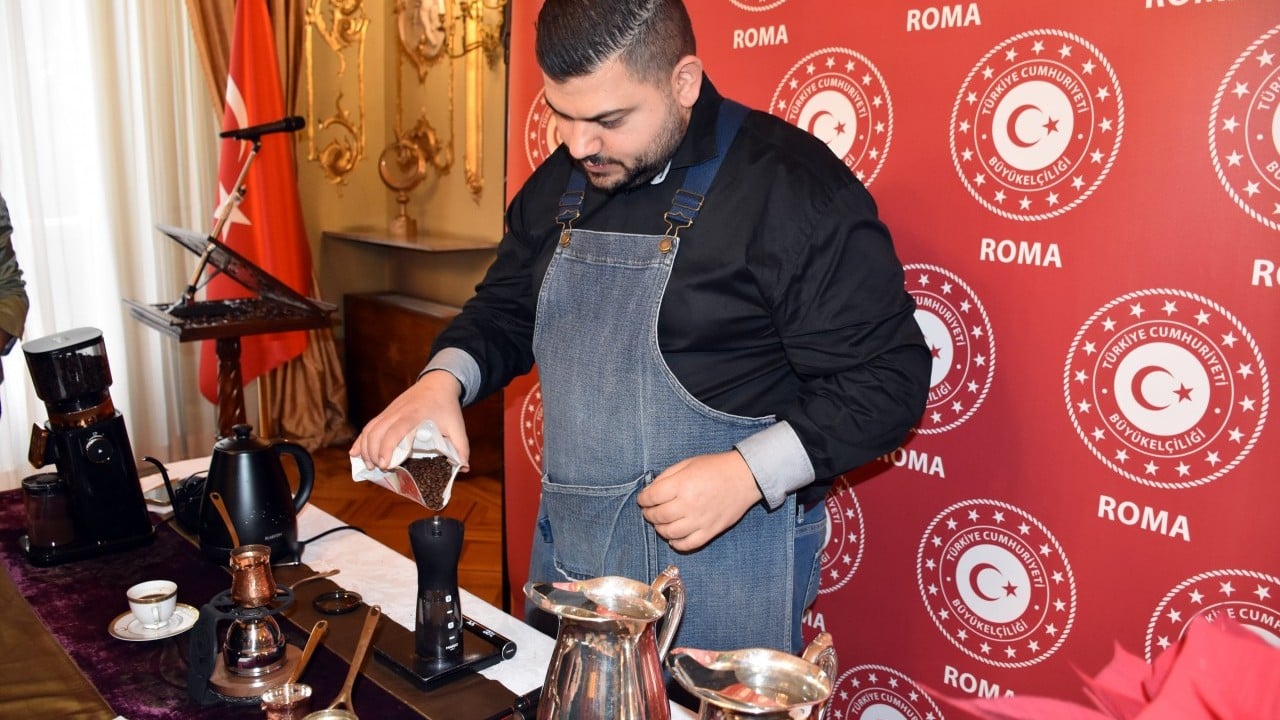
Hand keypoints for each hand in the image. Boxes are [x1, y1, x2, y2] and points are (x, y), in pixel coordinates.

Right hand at [349, 370, 470, 471]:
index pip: (395, 431)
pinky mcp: (386, 412)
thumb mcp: (458, 426)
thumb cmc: (447, 406)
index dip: (386, 448)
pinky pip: (369, 426)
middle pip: (377, 431)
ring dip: (365, 448)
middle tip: (377, 469)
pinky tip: (355, 453)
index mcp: (415, 415)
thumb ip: (461, 447)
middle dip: (372, 452)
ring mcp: (390, 411)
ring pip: (370, 429)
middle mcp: (398, 412)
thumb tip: (463, 468)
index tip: (385, 465)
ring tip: (368, 466)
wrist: (438, 383)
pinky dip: (361, 440)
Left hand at [637, 450, 762, 551]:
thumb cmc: (715, 467)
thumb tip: (650, 491)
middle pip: (658, 516)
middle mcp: (688, 505)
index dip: (643, 499)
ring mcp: (700, 521)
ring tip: (661, 523)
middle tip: (650, 510)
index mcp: (681, 485)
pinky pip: (688, 544)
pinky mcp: (710, 532)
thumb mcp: (687, 463)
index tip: (643, 499)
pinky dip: (676, 543)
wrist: (745, 477)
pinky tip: (673, 537)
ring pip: (669, 533)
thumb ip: (666, 476)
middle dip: (649, 514)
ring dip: (660, 529)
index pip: (651, 497)